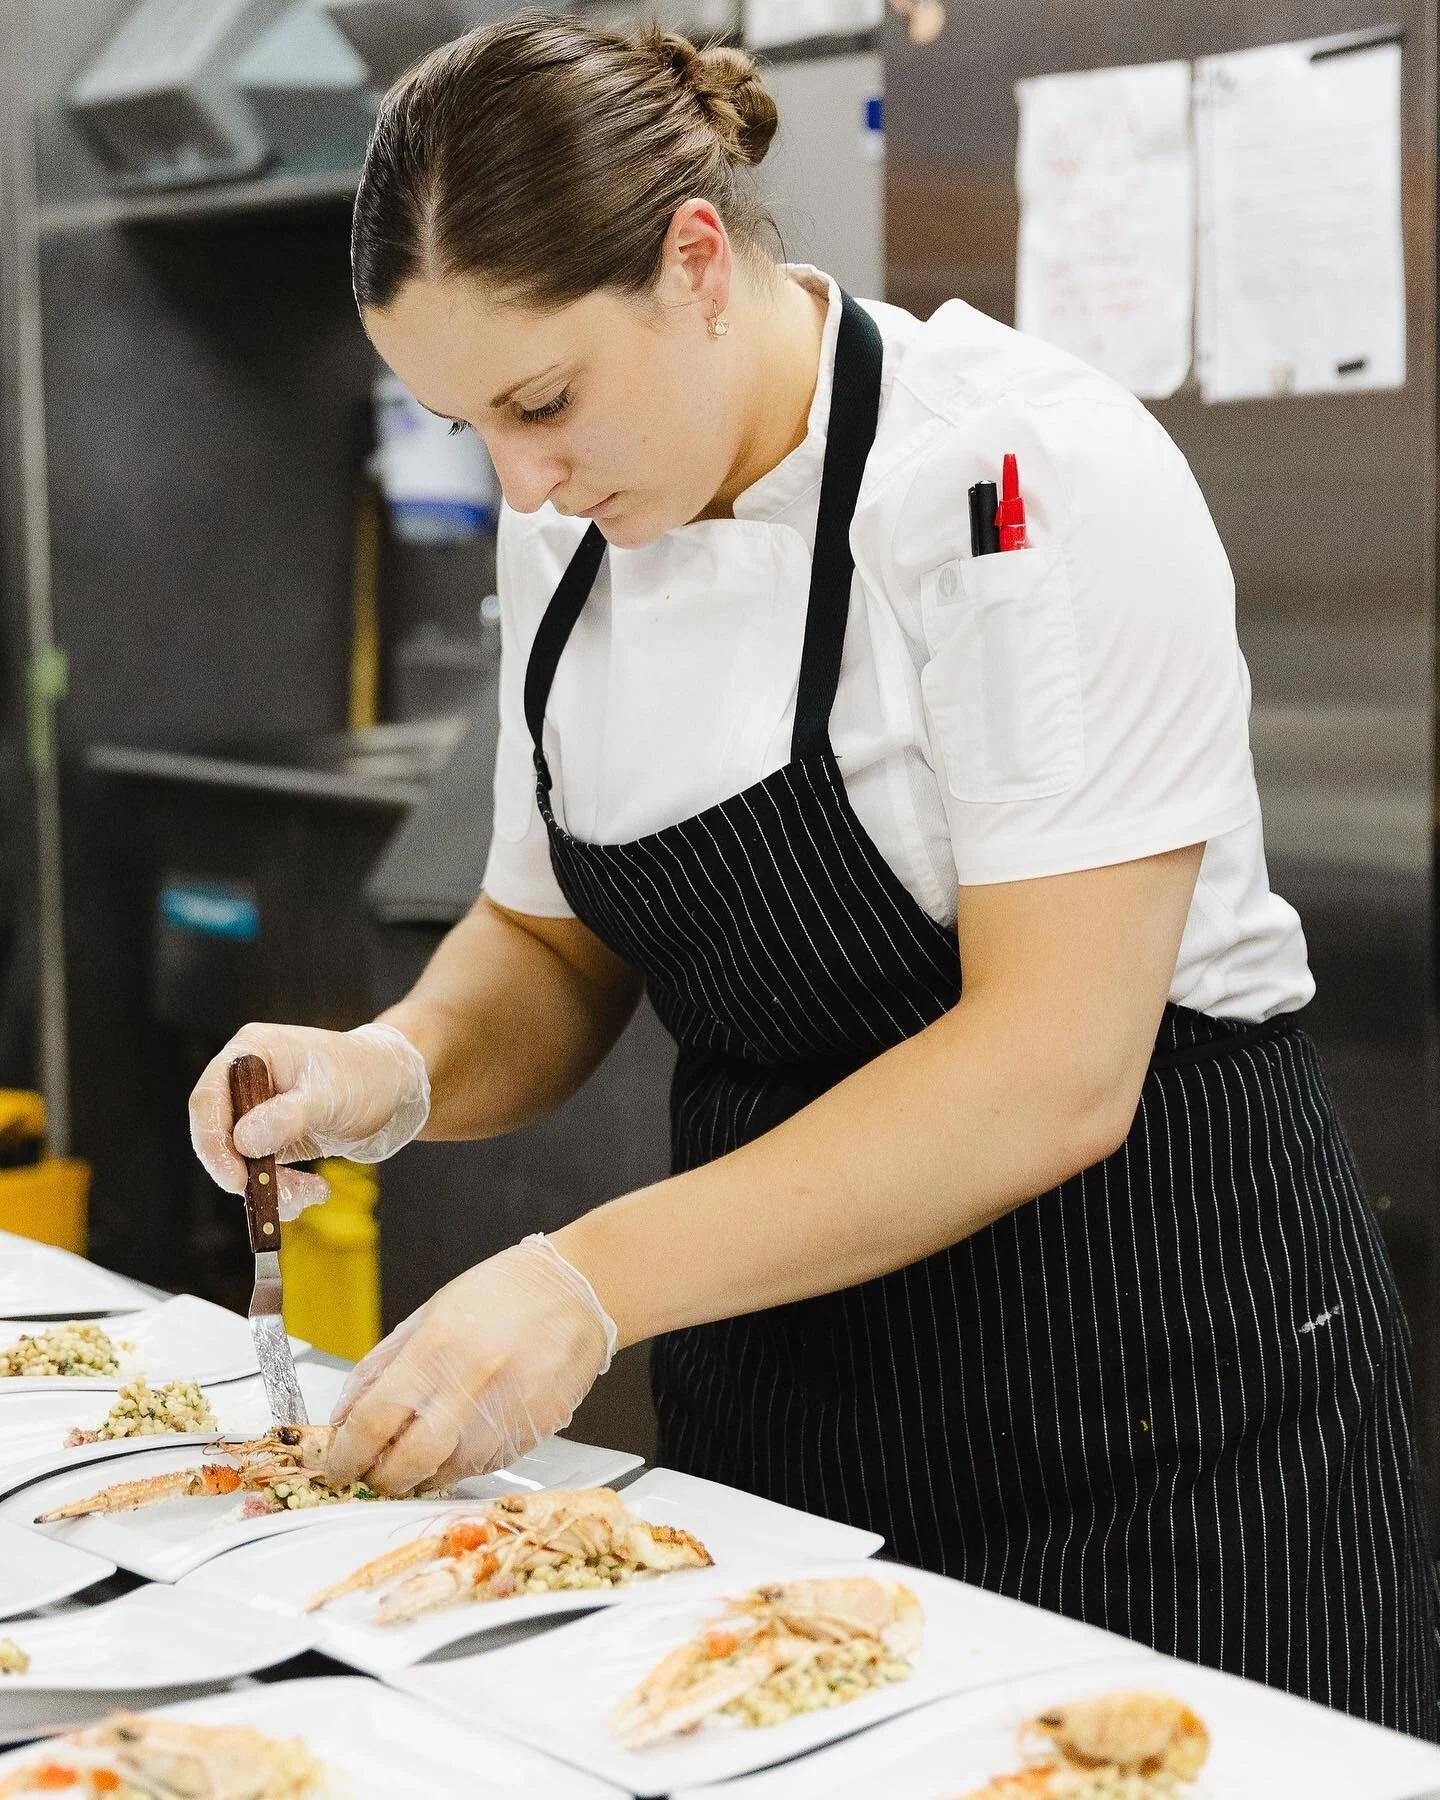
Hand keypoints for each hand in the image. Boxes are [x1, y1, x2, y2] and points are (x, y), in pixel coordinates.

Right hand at [188, 1021, 430, 1218]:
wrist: (394, 1086)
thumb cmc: (365, 1074)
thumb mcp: (329, 1095)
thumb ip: (287, 1117)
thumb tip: (244, 1142)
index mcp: (252, 1052)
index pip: (209, 1098)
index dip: (212, 1141)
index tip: (234, 1178)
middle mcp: (247, 1080)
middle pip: (218, 1135)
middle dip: (244, 1173)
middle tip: (275, 1199)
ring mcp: (258, 1110)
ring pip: (240, 1160)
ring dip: (269, 1187)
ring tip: (309, 1195)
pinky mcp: (272, 1136)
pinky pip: (262, 1169)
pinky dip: (283, 1188)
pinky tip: (314, 1192)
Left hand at [325, 1236, 616, 1495]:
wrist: (576, 1289)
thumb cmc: (502, 1293)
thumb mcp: (428, 1315)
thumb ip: (382, 1366)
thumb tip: (344, 1416)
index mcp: (437, 1347)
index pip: (374, 1421)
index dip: (346, 1455)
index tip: (337, 1466)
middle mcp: (473, 1382)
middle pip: (408, 1462)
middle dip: (379, 1481)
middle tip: (371, 1477)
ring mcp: (508, 1411)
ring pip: (449, 1472)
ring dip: (422, 1476)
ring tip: (415, 1460)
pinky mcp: (536, 1429)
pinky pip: (487, 1466)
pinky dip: (462, 1466)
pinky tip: (457, 1445)